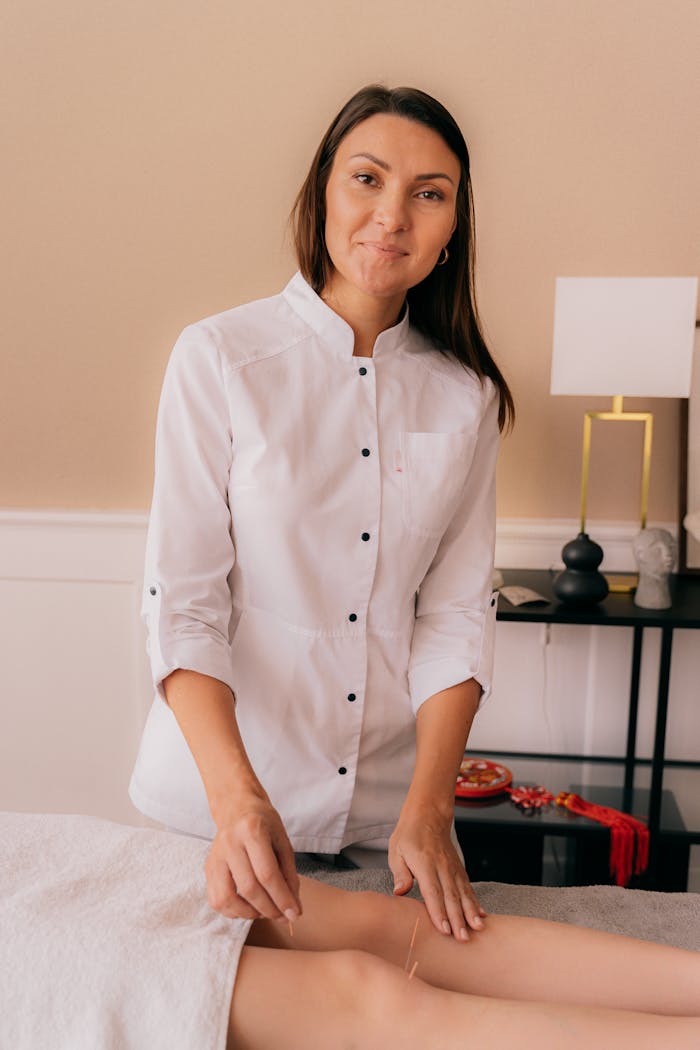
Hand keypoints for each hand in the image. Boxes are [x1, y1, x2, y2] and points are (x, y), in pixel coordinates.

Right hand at [204, 793, 301, 922]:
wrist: (236, 806)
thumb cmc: (263, 822)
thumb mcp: (282, 840)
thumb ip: (289, 873)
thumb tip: (293, 907)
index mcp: (252, 831)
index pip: (267, 874)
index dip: (282, 898)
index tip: (294, 913)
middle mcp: (230, 843)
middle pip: (249, 888)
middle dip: (269, 909)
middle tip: (283, 916)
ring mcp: (215, 856)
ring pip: (227, 898)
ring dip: (249, 913)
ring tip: (264, 911)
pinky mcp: (208, 867)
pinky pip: (216, 899)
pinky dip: (233, 911)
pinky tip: (248, 907)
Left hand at [388, 803, 485, 940]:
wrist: (428, 815)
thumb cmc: (408, 836)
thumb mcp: (396, 850)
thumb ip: (400, 872)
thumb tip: (400, 892)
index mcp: (424, 863)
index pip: (432, 891)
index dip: (438, 912)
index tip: (444, 930)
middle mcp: (442, 866)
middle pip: (451, 896)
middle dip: (458, 919)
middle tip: (463, 939)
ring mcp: (453, 867)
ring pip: (463, 893)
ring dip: (470, 913)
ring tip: (477, 929)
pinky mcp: (458, 868)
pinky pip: (468, 887)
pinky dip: (475, 902)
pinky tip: (482, 915)